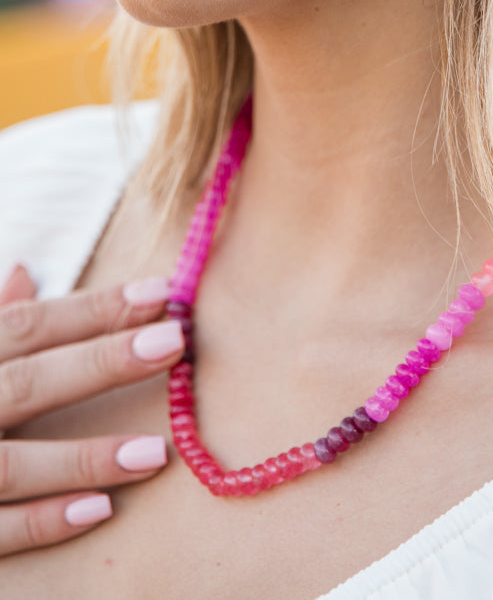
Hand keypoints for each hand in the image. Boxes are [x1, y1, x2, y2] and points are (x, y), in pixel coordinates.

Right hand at [0, 264, 183, 556]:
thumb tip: (25, 272)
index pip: (27, 327)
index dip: (93, 308)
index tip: (159, 292)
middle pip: (27, 382)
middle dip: (100, 361)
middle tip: (174, 341)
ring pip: (10, 465)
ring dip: (83, 458)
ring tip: (156, 451)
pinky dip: (40, 523)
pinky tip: (98, 511)